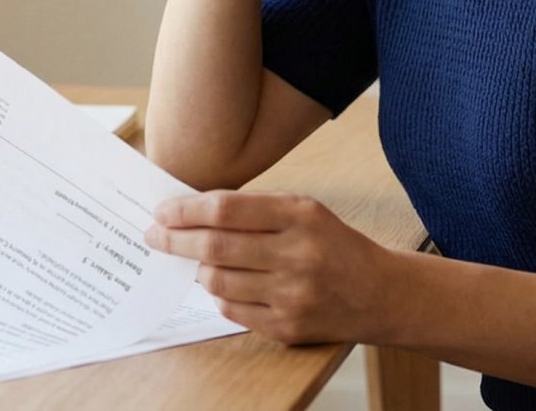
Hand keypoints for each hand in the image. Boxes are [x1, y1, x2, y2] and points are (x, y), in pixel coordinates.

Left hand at [144, 190, 396, 345]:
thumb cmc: (333, 244)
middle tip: (155, 236)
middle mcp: (297, 256)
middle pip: (215, 248)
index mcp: (300, 217)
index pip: (226, 210)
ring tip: (196, 260)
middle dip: (176, 241)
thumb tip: (191, 212)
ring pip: (218, 282)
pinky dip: (220, 295)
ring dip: (198, 269)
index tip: (162, 213)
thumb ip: (253, 208)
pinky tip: (225, 284)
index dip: (186, 211)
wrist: (380, 294)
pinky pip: (232, 310)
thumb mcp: (303, 210)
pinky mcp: (288, 328)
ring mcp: (292, 296)